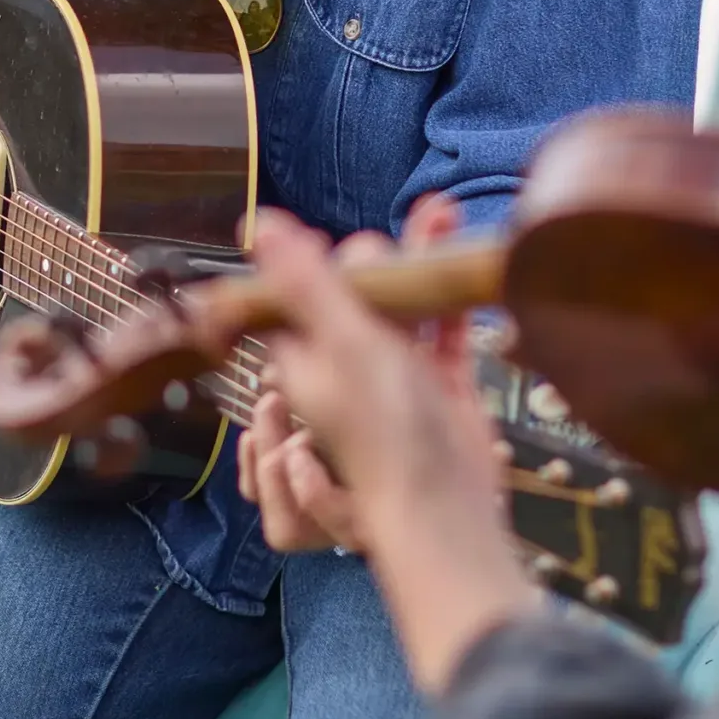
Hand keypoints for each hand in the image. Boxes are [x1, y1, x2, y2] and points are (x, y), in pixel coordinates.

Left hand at [247, 201, 539, 692]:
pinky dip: (450, 298)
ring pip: (401, 306)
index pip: (297, 295)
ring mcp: (395, 376)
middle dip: (380, 256)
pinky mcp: (440, 386)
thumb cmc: (382, 432)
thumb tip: (256, 224)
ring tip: (439, 217)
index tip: (336, 238)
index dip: (316, 261)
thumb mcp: (340, 341)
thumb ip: (305, 282)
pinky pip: (441, 332)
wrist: (448, 501)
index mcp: (304, 360)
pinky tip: (462, 264)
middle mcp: (344, 366)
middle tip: (405, 232)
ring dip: (419, 263)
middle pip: (355, 295)